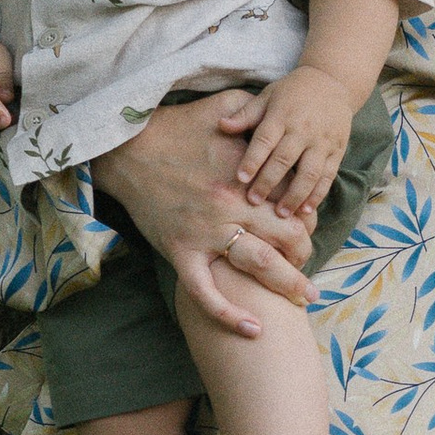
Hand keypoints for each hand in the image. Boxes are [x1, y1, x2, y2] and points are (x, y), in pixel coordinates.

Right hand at [99, 91, 315, 339]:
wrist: (125, 149)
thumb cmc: (177, 126)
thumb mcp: (224, 103)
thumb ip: (259, 108)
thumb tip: (280, 110)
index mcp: (247, 174)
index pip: (295, 203)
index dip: (309, 217)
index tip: (308, 224)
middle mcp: (232, 207)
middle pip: (288, 237)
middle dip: (305, 252)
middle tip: (309, 261)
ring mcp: (206, 234)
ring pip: (259, 265)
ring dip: (288, 284)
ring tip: (305, 298)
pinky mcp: (181, 253)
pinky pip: (207, 293)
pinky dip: (231, 315)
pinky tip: (254, 330)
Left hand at [235, 64, 355, 215]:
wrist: (332, 83)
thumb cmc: (292, 93)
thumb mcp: (267, 96)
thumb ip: (246, 115)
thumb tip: (221, 125)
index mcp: (282, 115)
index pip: (265, 140)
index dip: (253, 160)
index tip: (240, 178)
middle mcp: (303, 129)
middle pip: (285, 160)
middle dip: (269, 182)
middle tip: (254, 202)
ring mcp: (322, 141)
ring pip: (309, 173)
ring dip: (295, 195)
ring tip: (282, 214)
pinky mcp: (338, 151)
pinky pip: (328, 176)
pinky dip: (317, 195)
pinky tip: (306, 210)